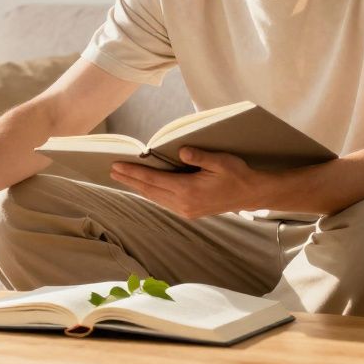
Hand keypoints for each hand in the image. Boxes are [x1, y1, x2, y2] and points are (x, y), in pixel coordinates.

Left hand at [109, 147, 260, 218]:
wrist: (251, 194)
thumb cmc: (237, 175)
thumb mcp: (220, 161)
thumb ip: (199, 156)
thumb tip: (181, 152)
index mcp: (188, 191)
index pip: (154, 180)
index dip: (134, 172)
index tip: (118, 166)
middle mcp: (184, 204)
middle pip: (150, 190)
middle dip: (130, 180)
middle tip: (112, 170)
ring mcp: (186, 210)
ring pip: (155, 198)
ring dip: (138, 187)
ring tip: (123, 178)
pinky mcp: (190, 212)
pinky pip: (164, 202)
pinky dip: (151, 193)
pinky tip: (144, 188)